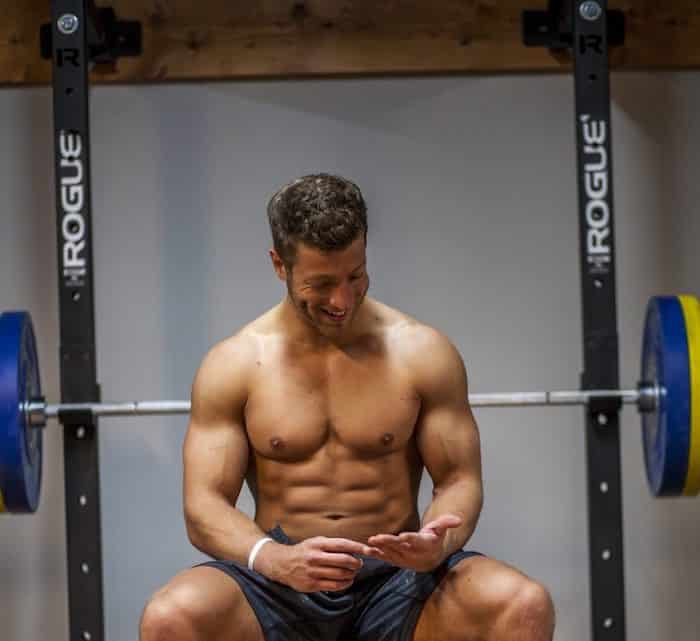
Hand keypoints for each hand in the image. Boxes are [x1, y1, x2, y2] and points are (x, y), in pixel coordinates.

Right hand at [256, 536, 371, 592]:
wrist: (282, 564)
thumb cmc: (304, 551)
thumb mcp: (316, 541)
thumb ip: (333, 545)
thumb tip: (354, 548)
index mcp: (318, 543)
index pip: (343, 544)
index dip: (358, 547)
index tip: (370, 550)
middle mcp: (316, 557)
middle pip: (345, 560)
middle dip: (357, 563)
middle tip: (360, 563)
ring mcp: (314, 571)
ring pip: (341, 574)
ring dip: (352, 574)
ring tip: (354, 572)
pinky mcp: (312, 584)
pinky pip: (334, 586)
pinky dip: (345, 584)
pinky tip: (347, 581)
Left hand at [366, 514, 462, 571]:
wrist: (432, 558)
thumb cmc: (435, 539)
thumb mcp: (442, 528)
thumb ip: (447, 522)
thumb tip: (458, 520)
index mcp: (426, 546)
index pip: (417, 542)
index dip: (410, 539)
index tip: (402, 536)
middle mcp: (415, 555)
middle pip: (400, 548)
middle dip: (389, 543)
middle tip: (377, 538)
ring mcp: (405, 560)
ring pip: (392, 554)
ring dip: (380, 549)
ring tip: (370, 544)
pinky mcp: (397, 561)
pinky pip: (387, 559)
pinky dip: (377, 555)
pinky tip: (367, 551)